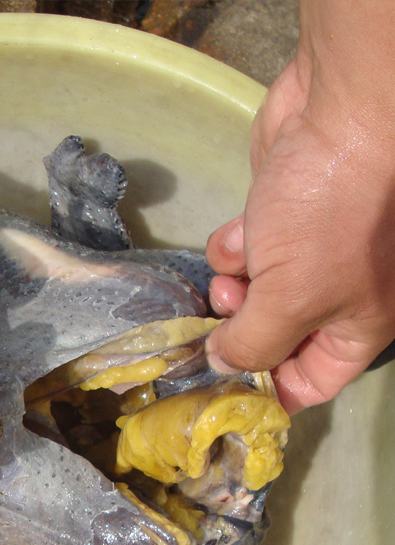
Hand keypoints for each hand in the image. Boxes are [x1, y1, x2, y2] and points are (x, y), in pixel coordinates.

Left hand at [205, 1, 394, 413]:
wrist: (342, 114)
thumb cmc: (332, 218)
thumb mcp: (293, 299)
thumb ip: (254, 344)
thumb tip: (226, 365)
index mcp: (360, 325)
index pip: (313, 380)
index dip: (271, 389)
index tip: (225, 391)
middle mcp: (337, 294)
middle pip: (274, 335)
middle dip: (242, 329)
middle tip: (224, 315)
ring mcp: (308, 253)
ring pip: (254, 292)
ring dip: (236, 285)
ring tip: (235, 269)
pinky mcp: (280, 219)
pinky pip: (247, 251)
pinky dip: (238, 245)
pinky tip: (241, 230)